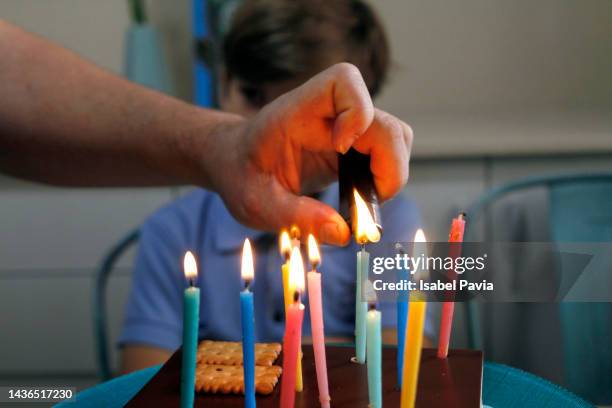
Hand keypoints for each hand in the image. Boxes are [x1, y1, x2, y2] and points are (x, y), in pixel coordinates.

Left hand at [210, 63, 412, 245]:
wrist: (235, 164)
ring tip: (363, 203)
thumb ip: (294, 216)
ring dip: (391, 172)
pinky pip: (388, 154)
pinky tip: (361, 200)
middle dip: (389, 163)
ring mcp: (345, 129)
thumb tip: (343, 233)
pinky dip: (385, 179)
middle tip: (367, 203)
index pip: (344, 81)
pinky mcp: (354, 147)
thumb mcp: (255, 202)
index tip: (341, 150)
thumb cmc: (240, 174)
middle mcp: (329, 113)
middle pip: (383, 120)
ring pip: (395, 137)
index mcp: (299, 111)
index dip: (357, 113)